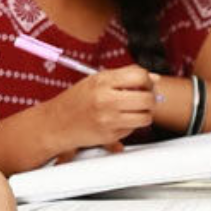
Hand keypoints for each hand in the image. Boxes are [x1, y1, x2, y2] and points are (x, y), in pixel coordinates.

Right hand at [42, 65, 157, 151]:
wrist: (56, 123)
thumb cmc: (77, 100)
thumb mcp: (96, 80)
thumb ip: (124, 77)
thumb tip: (154, 78)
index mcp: (102, 81)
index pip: (140, 75)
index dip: (147, 80)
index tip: (144, 83)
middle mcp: (105, 100)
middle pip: (147, 98)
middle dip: (151, 98)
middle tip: (144, 98)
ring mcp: (108, 119)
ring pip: (146, 117)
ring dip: (145, 114)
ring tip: (134, 110)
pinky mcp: (110, 135)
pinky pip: (134, 129)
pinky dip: (132, 125)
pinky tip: (119, 120)